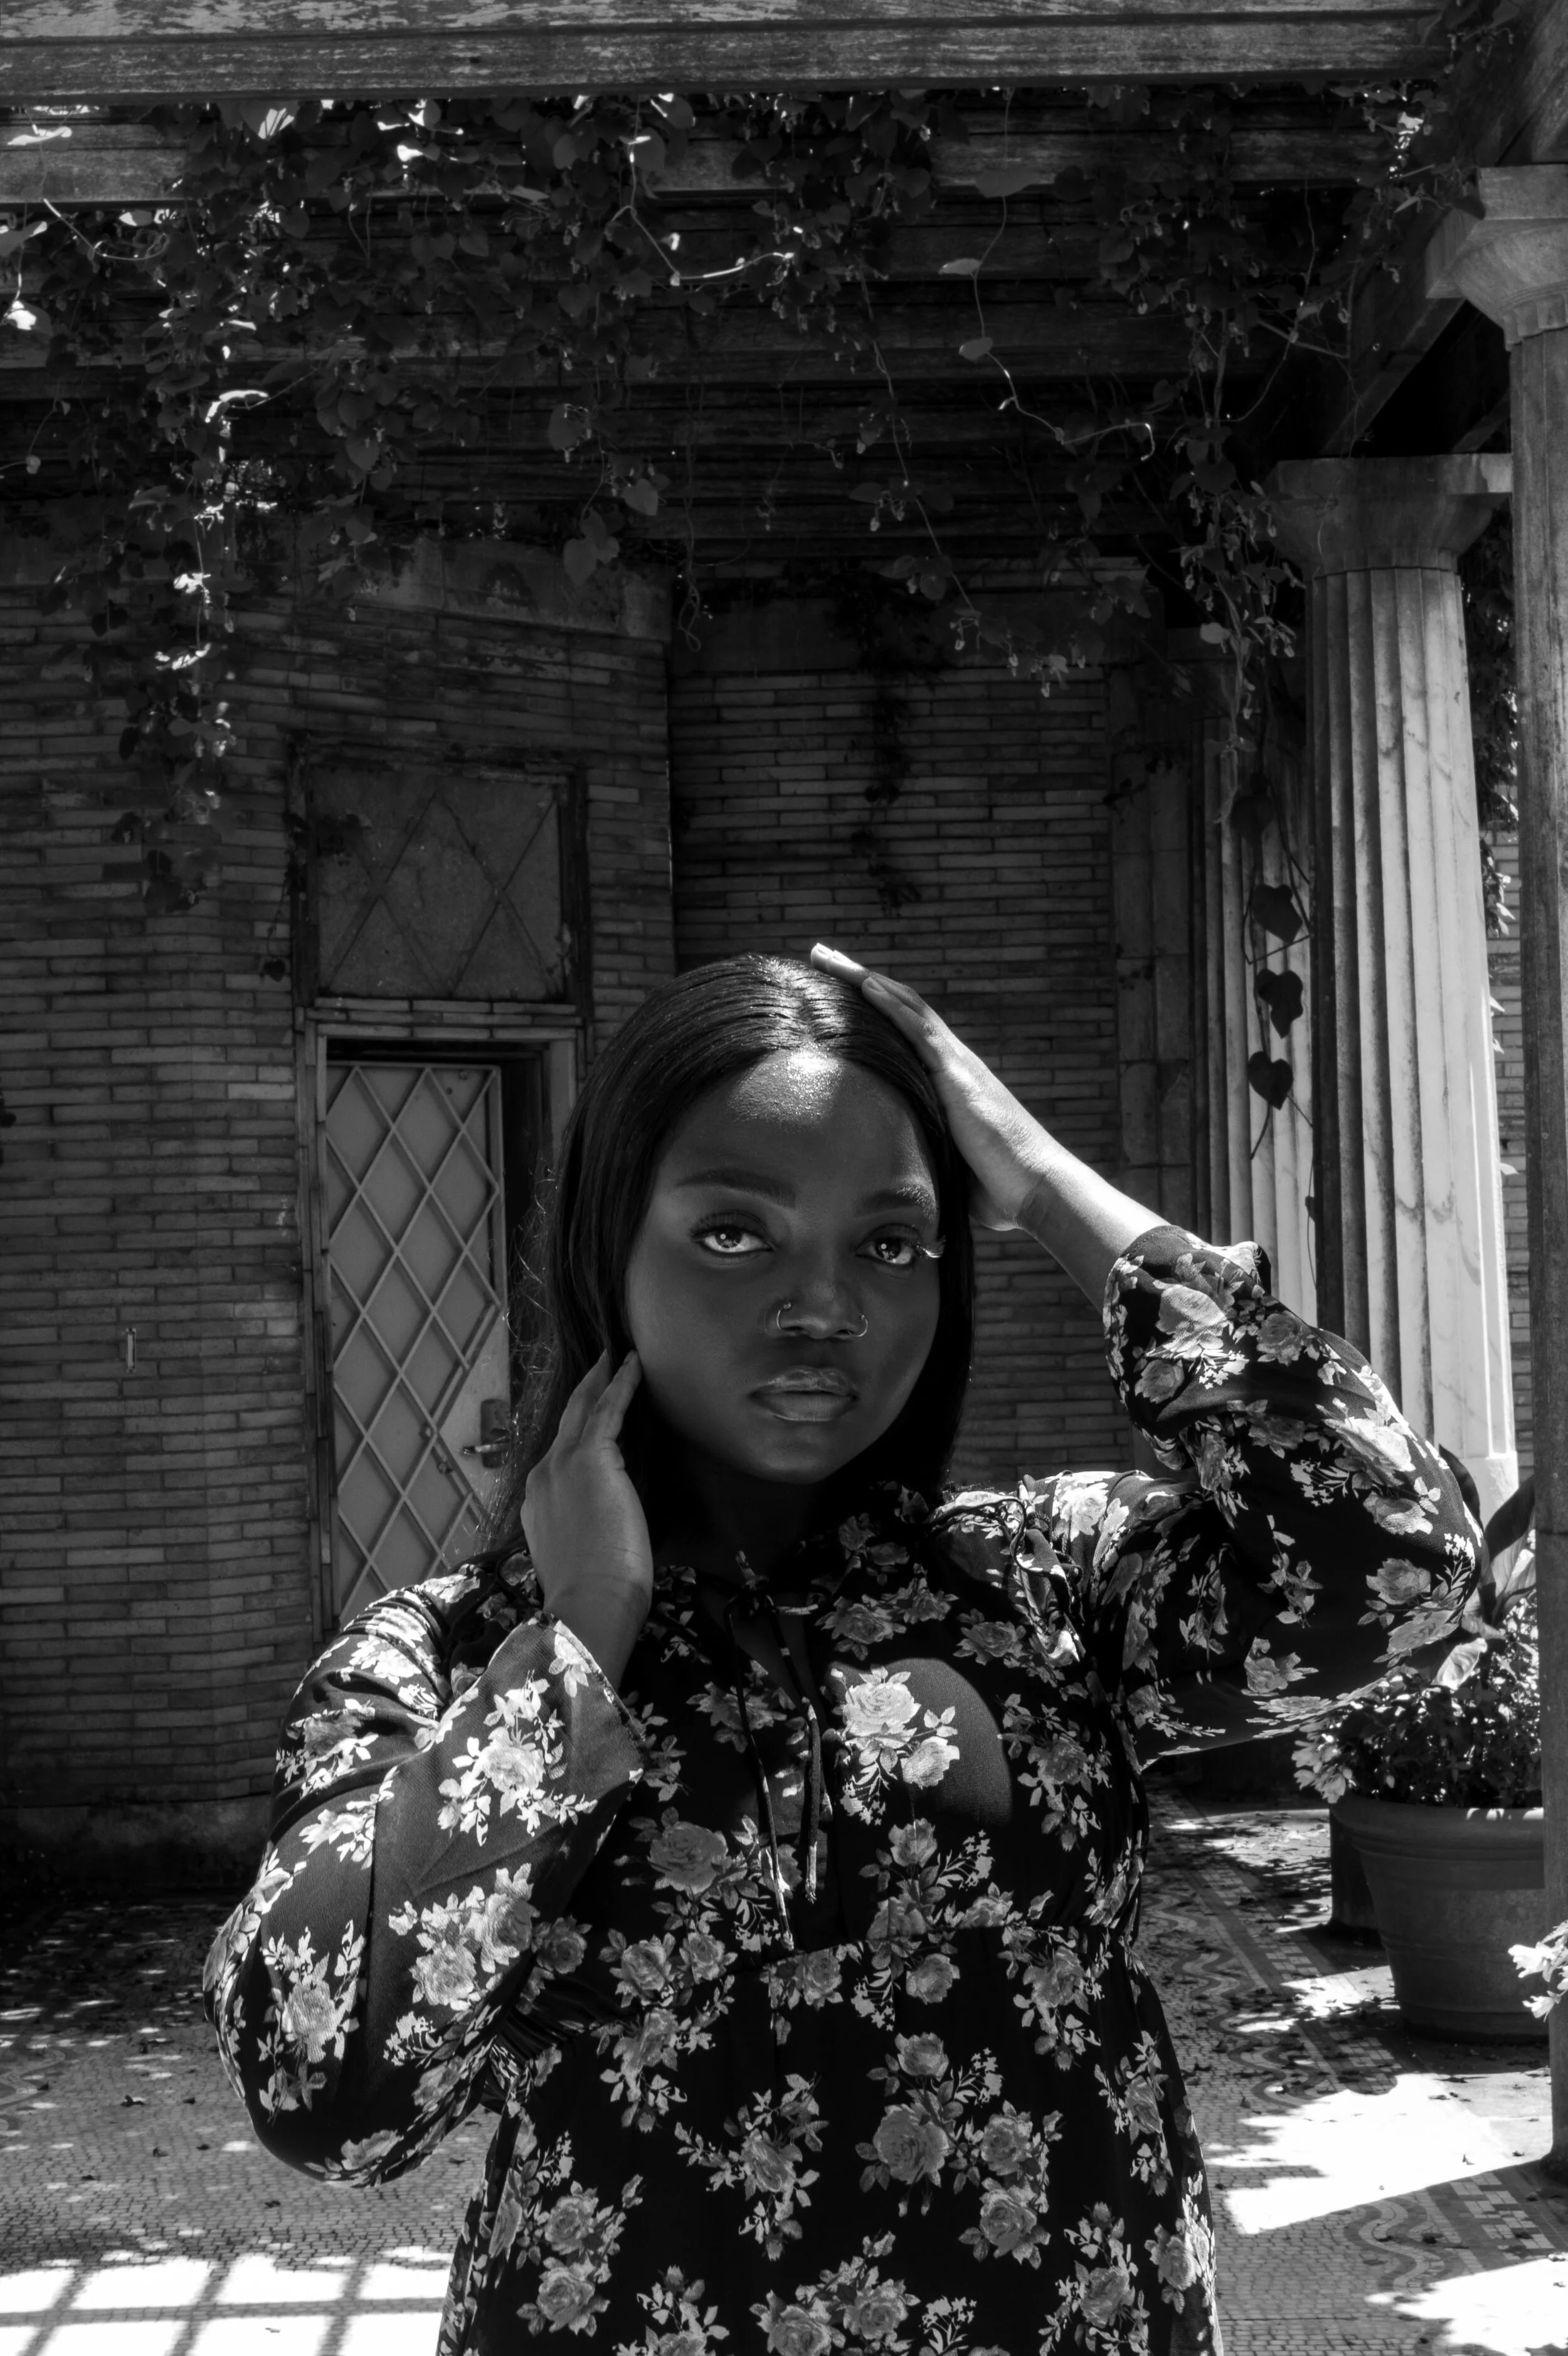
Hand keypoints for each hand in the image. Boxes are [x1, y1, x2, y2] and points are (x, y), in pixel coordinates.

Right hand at [521, 1350, 651, 1687]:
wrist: (589, 1604)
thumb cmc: (594, 1593)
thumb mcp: (581, 1552)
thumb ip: (587, 1526)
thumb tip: (609, 1516)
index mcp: (540, 1503)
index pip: (560, 1457)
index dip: (576, 1432)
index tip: (590, 1412)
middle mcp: (543, 1476)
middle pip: (566, 1423)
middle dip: (583, 1392)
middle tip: (598, 1363)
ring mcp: (562, 1465)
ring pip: (583, 1410)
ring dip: (600, 1381)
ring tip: (615, 1357)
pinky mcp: (591, 1459)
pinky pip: (608, 1410)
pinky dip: (621, 1384)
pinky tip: (633, 1365)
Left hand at [809, 942, 1158, 1304]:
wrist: (1036, 1189)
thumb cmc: (999, 1190)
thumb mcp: (948, 1170)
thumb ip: (923, 1166)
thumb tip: (899, 1197)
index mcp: (948, 1084)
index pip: (904, 1033)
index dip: (872, 1010)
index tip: (836, 991)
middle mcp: (953, 1064)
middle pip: (901, 1009)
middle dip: (859, 981)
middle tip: (821, 956)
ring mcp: (957, 1066)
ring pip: (907, 1008)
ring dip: (866, 980)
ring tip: (828, 957)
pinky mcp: (958, 1075)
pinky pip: (921, 1030)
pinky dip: (892, 1005)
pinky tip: (867, 984)